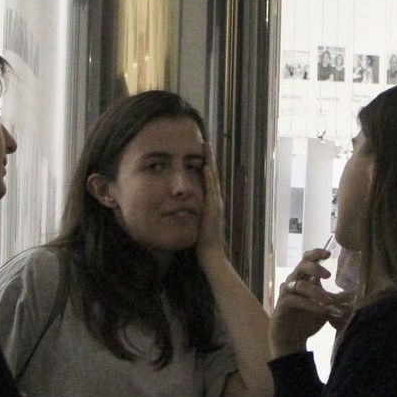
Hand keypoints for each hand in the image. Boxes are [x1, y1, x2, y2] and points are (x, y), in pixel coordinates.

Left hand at [197, 141, 226, 262]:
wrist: (210, 254)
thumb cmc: (200, 240)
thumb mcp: (195, 221)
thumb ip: (190, 211)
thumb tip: (180, 204)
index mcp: (210, 201)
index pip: (207, 179)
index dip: (204, 164)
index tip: (199, 151)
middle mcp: (215, 199)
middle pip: (212, 174)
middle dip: (209, 158)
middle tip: (204, 142)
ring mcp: (216, 203)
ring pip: (213, 178)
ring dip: (210, 163)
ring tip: (206, 148)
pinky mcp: (214, 209)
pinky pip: (212, 189)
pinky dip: (209, 178)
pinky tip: (205, 167)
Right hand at [270, 248, 349, 355]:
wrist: (292, 339)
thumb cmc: (309, 319)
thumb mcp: (327, 307)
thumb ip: (339, 298)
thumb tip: (359, 292)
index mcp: (304, 278)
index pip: (307, 259)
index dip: (316, 254)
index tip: (328, 253)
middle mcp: (294, 282)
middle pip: (301, 266)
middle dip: (315, 268)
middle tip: (329, 275)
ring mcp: (286, 293)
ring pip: (299, 284)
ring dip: (315, 291)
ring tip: (328, 301)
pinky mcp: (282, 305)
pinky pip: (294, 300)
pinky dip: (310, 304)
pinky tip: (322, 310)